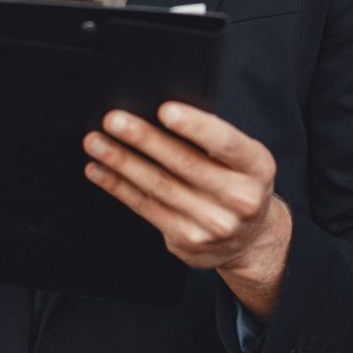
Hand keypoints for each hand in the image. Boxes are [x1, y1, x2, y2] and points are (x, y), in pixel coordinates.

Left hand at [83, 102, 291, 320]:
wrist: (250, 238)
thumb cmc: (237, 181)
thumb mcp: (241, 157)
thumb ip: (210, 138)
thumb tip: (155, 113)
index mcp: (257, 167)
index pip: (226, 142)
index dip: (195, 126)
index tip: (164, 110)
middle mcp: (241, 199)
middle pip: (184, 164)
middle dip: (143, 139)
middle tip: (113, 120)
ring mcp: (214, 225)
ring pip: (159, 186)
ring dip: (121, 162)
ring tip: (96, 142)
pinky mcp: (188, 242)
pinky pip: (146, 208)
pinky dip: (118, 186)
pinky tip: (99, 170)